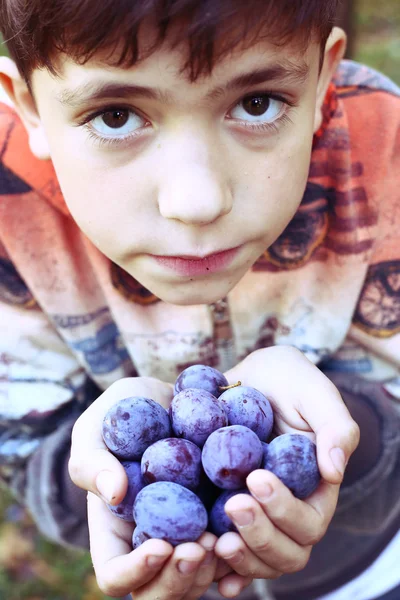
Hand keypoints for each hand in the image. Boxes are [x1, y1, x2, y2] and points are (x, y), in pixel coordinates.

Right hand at [69, 376, 250, 597]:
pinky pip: (233, 550)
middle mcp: (152, 540)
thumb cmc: (124, 411)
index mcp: (116, 530)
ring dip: (212, 568)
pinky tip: (251, 522)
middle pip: (161, 592)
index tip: (160, 544)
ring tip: (225, 534)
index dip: (135, 572)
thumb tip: (113, 493)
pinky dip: (242, 547)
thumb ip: (92, 461)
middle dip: (180, 579)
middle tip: (200, 546)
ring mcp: (188, 532)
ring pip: (199, 580)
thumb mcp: (95, 428)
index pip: (115, 576)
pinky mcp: (220, 517)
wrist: (171, 395)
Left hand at [213, 346, 359, 584]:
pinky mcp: (223, 510)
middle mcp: (286, 511)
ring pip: (256, 559)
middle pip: (285, 552)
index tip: (257, 478)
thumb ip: (335, 426)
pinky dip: (217, 564)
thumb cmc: (287, 380)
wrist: (247, 377)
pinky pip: (225, 550)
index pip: (309, 523)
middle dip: (260, 535)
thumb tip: (334, 471)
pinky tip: (203, 554)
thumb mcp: (313, 392)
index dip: (285, 510)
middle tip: (233, 504)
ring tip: (214, 538)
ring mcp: (256, 515)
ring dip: (239, 556)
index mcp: (314, 491)